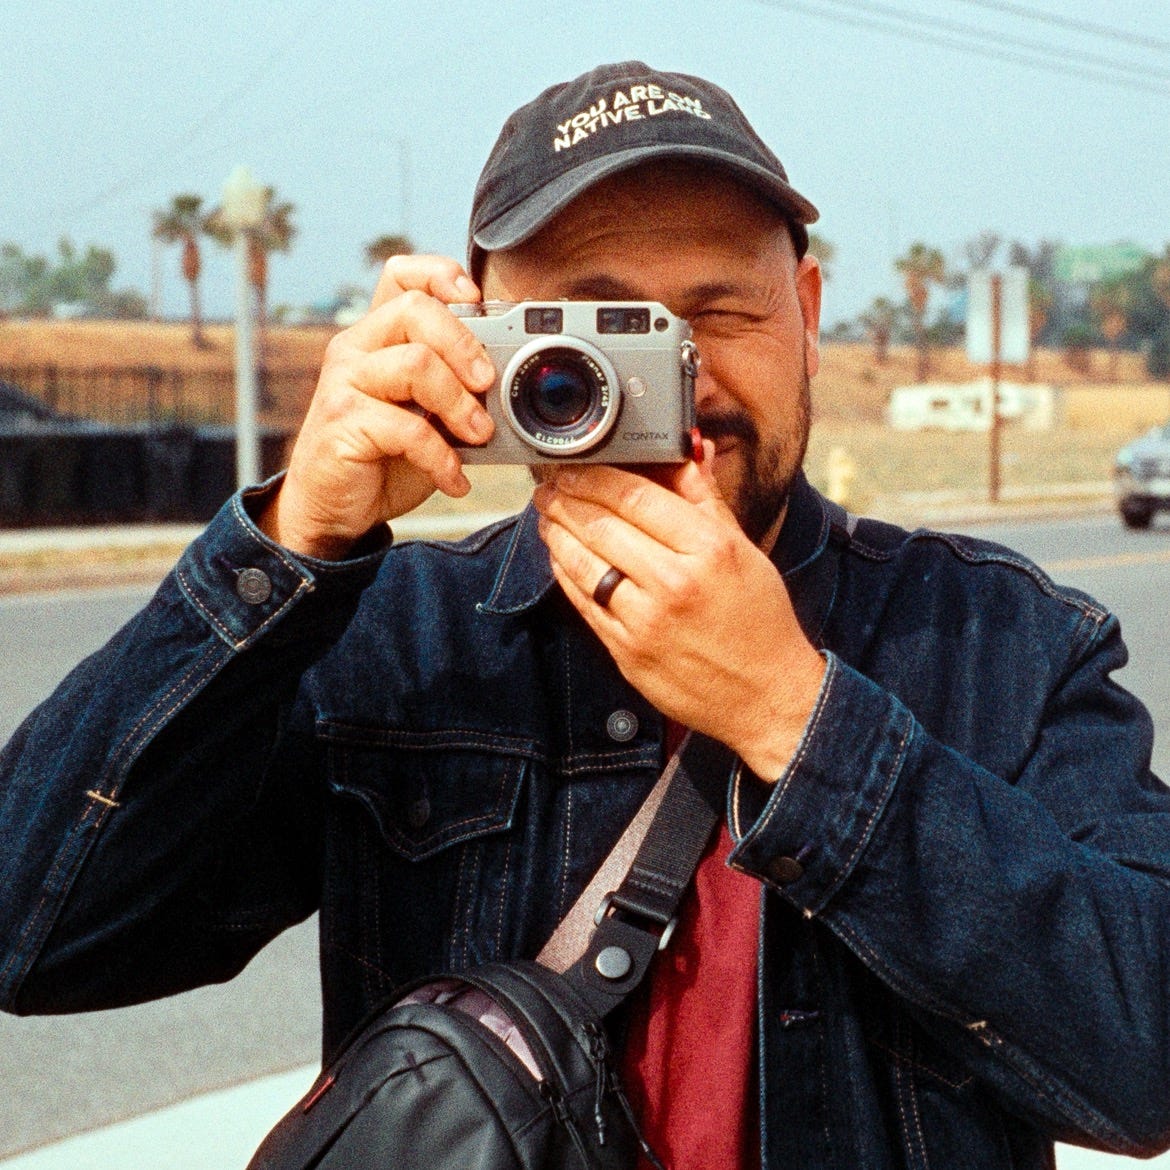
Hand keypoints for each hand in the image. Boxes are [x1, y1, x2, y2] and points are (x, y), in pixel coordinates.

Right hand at [260, 255, 496, 558]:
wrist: (335, 509)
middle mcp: (356, 347)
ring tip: (478, 436)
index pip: (400, 274)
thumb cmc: (384, 458)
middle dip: (464, 344)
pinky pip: (407, 428)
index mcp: (378, 336)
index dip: (440, 274)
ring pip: (415, 364)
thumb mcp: (427, 416)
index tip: (477, 299)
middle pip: (415, 309)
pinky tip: (454, 478)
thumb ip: (454, 389)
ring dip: (459, 403)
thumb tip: (508, 381)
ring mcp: (345, 381)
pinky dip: (442, 457)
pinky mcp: (342, 421)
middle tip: (488, 384)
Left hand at [533, 453, 825, 779]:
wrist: (766, 696)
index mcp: (709, 549)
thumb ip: (706, 498)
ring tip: (547, 514)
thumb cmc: (760, 619)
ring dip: (556, 533)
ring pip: (582, 563)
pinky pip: (583, 603)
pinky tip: (561, 555)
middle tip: (550, 484)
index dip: (594, 475)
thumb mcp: (744, 549)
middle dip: (566, 498)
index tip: (576, 466)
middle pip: (600, 525)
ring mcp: (646, 621)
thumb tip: (687, 448)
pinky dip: (566, 573)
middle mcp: (674, 582)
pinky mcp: (627, 652)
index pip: (635, 495)